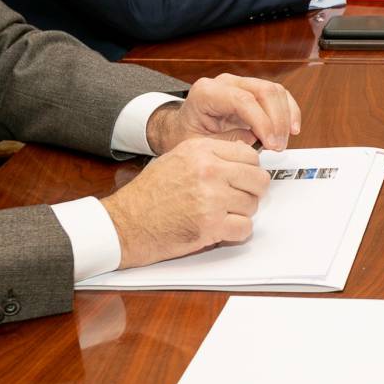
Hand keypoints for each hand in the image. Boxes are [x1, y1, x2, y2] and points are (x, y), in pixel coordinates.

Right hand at [102, 137, 270, 268]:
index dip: (249, 171)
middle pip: (258, 179)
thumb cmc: (147, 195)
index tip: (243, 180)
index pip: (250, 156)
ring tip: (219, 215)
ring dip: (241, 214)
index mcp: (201, 151)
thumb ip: (210, 156)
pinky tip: (220, 230)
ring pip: (253, 205)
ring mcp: (211, 198)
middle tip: (236, 200)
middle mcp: (209, 170)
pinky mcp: (211, 225)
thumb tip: (242, 160)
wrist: (125, 224)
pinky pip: (245, 228)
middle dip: (251, 192)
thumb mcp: (177, 159)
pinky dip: (236, 233)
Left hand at [146, 73, 301, 153]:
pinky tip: (292, 129)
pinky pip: (278, 96)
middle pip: (264, 91)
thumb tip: (254, 142)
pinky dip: (289, 111)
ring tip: (281, 143)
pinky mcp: (253, 92)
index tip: (270, 144)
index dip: (262, 122)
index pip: (243, 99)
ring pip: (275, 91)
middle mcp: (225, 82)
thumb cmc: (186, 136)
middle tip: (277, 146)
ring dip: (285, 118)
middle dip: (277, 121)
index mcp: (206, 92)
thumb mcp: (200, 144)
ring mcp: (241, 84)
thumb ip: (227, 142)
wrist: (181, 130)